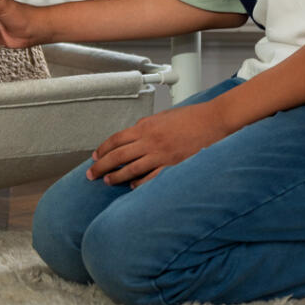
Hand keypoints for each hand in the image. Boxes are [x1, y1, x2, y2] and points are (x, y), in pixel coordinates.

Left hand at [86, 102, 231, 188]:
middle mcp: (150, 140)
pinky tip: (132, 187)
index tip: (95, 157)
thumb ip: (147, 127)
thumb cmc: (191, 117)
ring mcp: (161, 154)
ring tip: (107, 182)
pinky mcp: (173, 166)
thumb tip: (133, 137)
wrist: (214, 120)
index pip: (116, 139)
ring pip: (131, 168)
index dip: (102, 149)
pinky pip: (151, 178)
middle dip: (101, 166)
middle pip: (118, 155)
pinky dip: (140, 183)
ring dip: (116, 177)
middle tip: (91, 174)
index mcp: (146, 126)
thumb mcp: (163, 117)